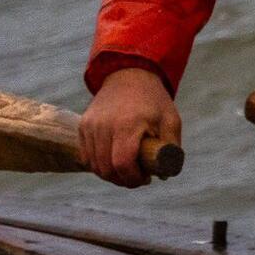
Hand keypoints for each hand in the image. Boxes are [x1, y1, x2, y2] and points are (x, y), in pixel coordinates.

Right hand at [78, 65, 181, 187]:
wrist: (129, 74)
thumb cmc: (153, 101)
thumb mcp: (171, 121)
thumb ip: (171, 148)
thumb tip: (164, 175)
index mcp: (128, 124)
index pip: (122, 163)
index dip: (133, 178)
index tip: (146, 179)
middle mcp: (104, 125)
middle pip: (106, 168)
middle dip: (123, 180)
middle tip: (137, 178)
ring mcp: (90, 126)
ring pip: (95, 165)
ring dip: (110, 174)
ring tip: (126, 170)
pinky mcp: (83, 126)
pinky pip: (87, 156)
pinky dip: (99, 164)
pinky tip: (113, 161)